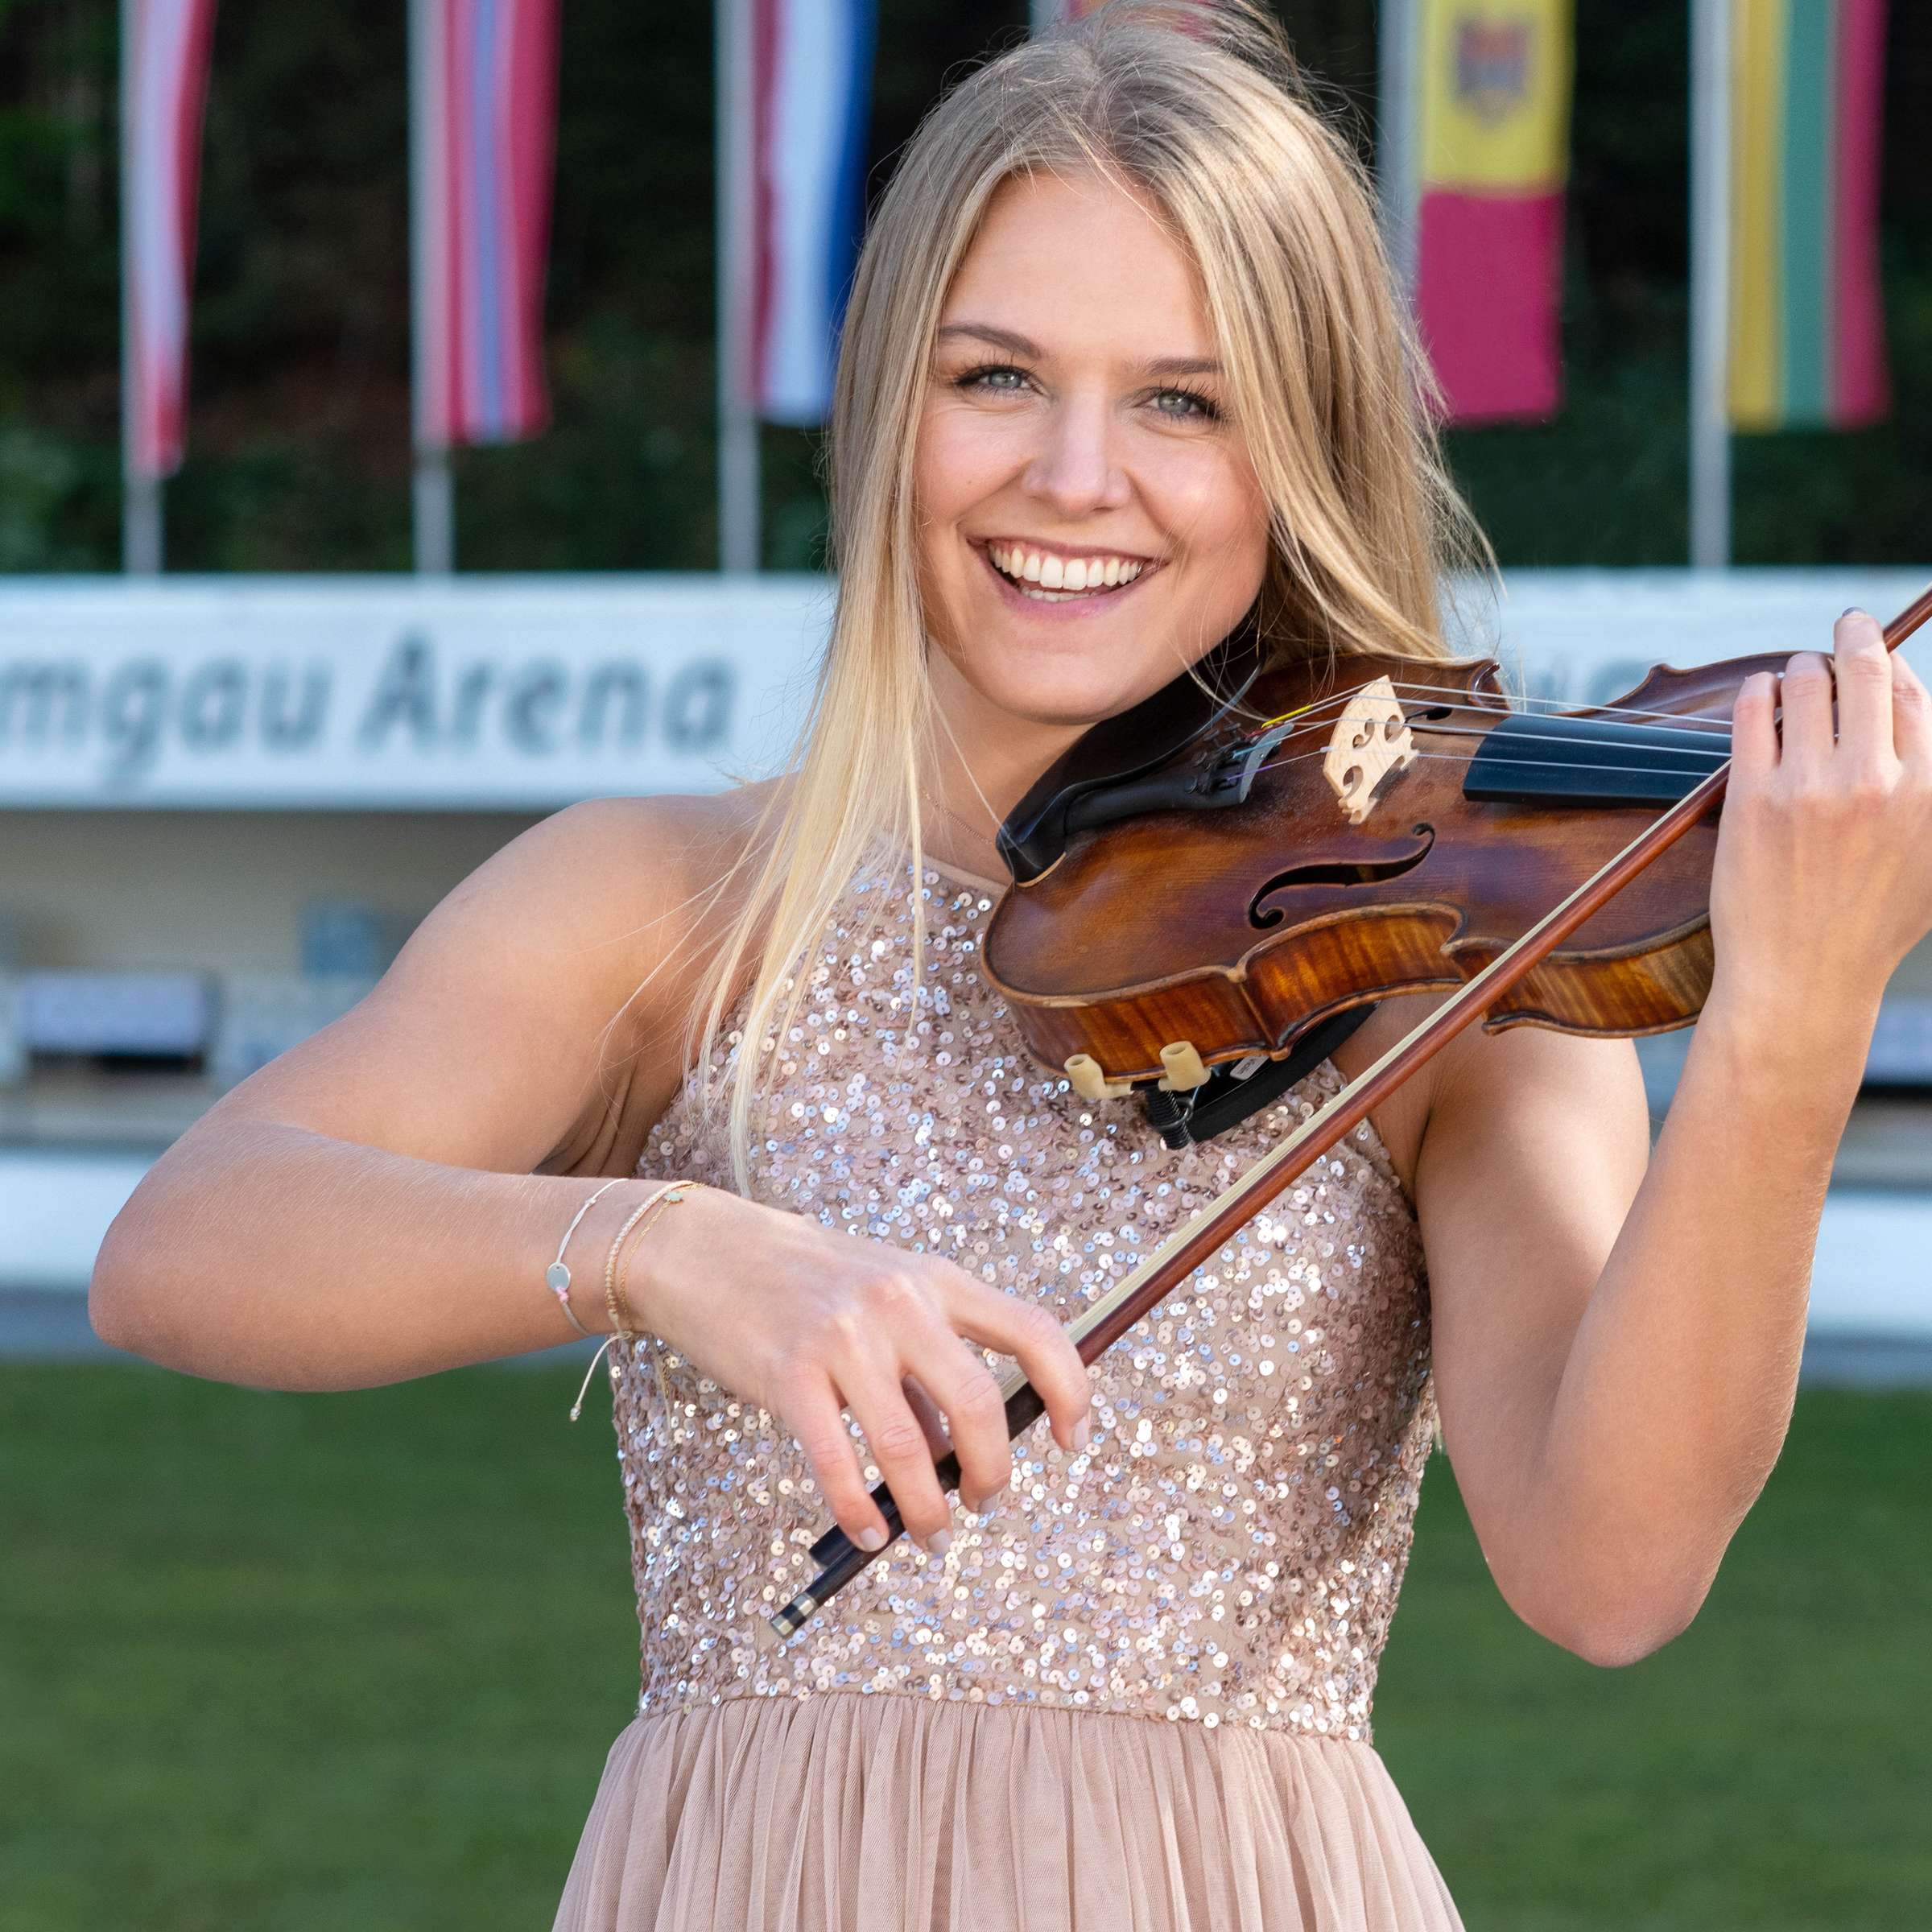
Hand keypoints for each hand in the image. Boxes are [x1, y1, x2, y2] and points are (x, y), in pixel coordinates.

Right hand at [629, 1183, 1094, 1554]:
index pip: (1035, 1331)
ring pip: (911, 1449)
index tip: (1074, 1440)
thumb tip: (962, 1456)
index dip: (1070, 1392)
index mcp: (938, 1279)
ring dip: (929, 1511)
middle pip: (979, 1406)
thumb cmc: (806, 1284)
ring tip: (930, 1535)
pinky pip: (838, 1464)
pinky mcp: (790, 1373)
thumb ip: (927, 1364)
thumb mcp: (885, 1297)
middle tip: (985, 1503)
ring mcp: (845, 1336)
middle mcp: (901, 1301)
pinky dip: (861, 1512)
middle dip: (993, 1473)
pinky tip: (869, 1533)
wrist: (708, 1251)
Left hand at [1710, 609, 1931, 1050]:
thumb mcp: (1928, 857)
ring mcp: (1812, 787)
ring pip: (1806, 683)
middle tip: (1847, 622)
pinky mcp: (1753, 798)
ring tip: (1797, 671)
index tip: (1880, 653)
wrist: (1803, 981)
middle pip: (1868, 672)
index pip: (1916, 697)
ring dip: (1801, 667)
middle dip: (1856, 635)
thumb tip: (1914, 722)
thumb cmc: (1867, 926)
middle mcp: (1877, 781)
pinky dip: (1758, 690)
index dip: (1895, 666)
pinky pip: (1755, 714)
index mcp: (1930, 791)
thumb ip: (1928, 791)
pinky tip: (1760, 690)